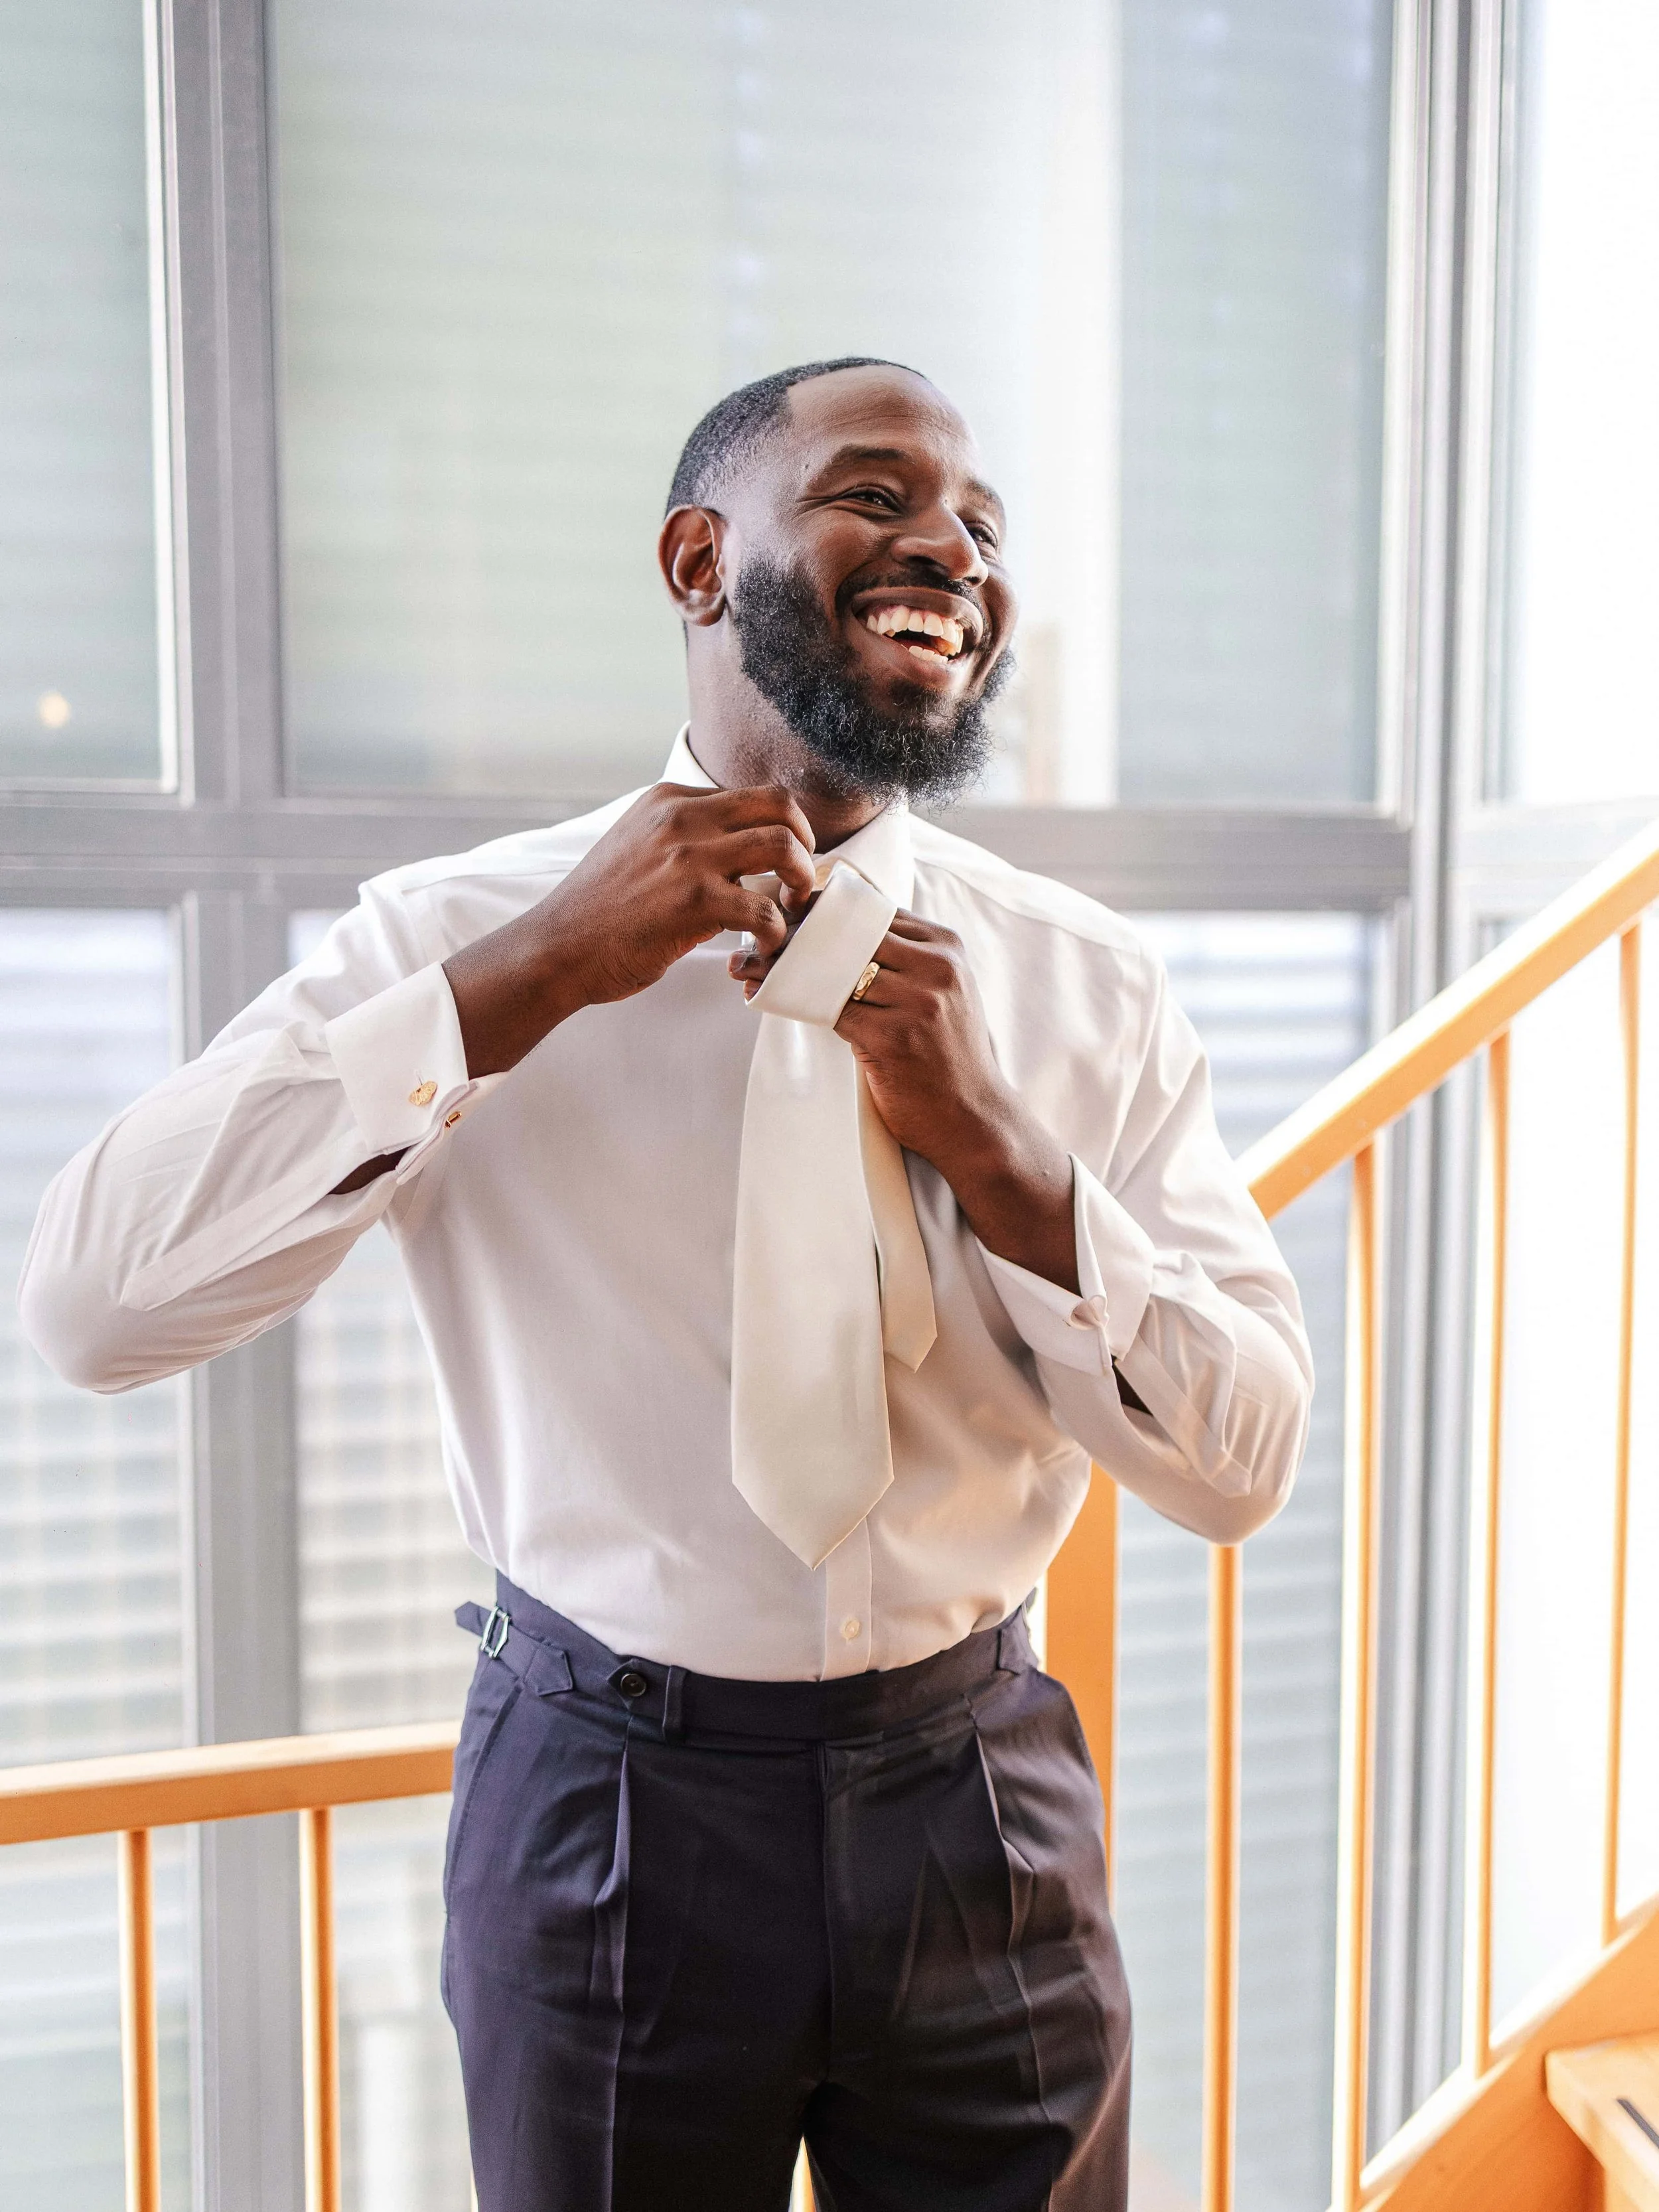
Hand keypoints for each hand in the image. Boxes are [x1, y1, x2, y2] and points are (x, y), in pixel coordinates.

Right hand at [445, 781, 816, 1075]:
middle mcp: (681, 816)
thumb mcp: (637, 846)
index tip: (780, 864)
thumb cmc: (600, 910)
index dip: (779, 829)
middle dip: (804, 841)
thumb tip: (736, 851)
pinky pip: (765, 909)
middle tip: (799, 879)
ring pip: (783, 844)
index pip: (750, 796)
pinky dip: (776, 931)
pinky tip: (764, 946)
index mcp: (669, 799)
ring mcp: (688, 856)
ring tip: (789, 909)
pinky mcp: (693, 902)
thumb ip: (682, 837)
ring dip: (800, 879)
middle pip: (779, 803)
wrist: (556, 948)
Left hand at [730, 911, 1080, 1291]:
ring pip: (835, 970)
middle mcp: (937, 967)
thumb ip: (905, 959)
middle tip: (757, 943)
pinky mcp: (894, 1038)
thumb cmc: (949, 1058)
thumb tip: (838, 933)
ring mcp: (918, 1002)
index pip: (872, 911)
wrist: (976, 1120)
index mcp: (947, 947)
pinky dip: (799, 1004)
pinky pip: (832, 1010)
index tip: (786, 918)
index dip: (825, 915)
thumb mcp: (942, 993)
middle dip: (799, 936)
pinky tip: (773, 1001)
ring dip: (787, 970)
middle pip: (850, 934)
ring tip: (750, 971)